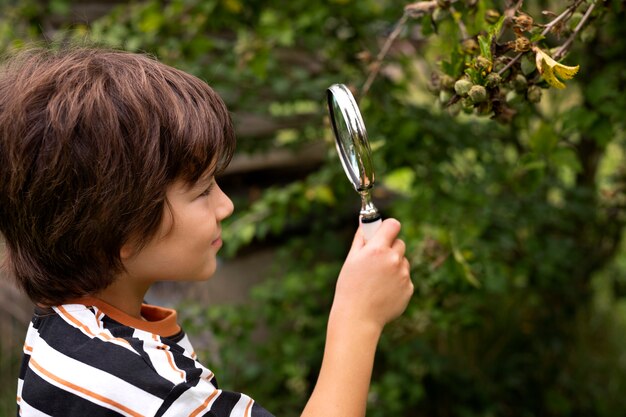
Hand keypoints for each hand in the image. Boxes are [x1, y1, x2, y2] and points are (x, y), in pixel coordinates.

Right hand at [330, 218, 413, 332]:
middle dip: (390, 248)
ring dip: (394, 265)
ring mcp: (403, 275)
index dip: (388, 227)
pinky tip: (383, 291)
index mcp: (377, 250)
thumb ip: (361, 238)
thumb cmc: (350, 287)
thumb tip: (365, 221)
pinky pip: (405, 278)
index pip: (393, 225)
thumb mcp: (351, 260)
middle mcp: (393, 260)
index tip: (384, 232)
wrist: (358, 317)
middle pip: (400, 243)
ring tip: (378, 281)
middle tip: (376, 261)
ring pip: (403, 261)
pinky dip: (397, 282)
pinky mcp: (409, 288)